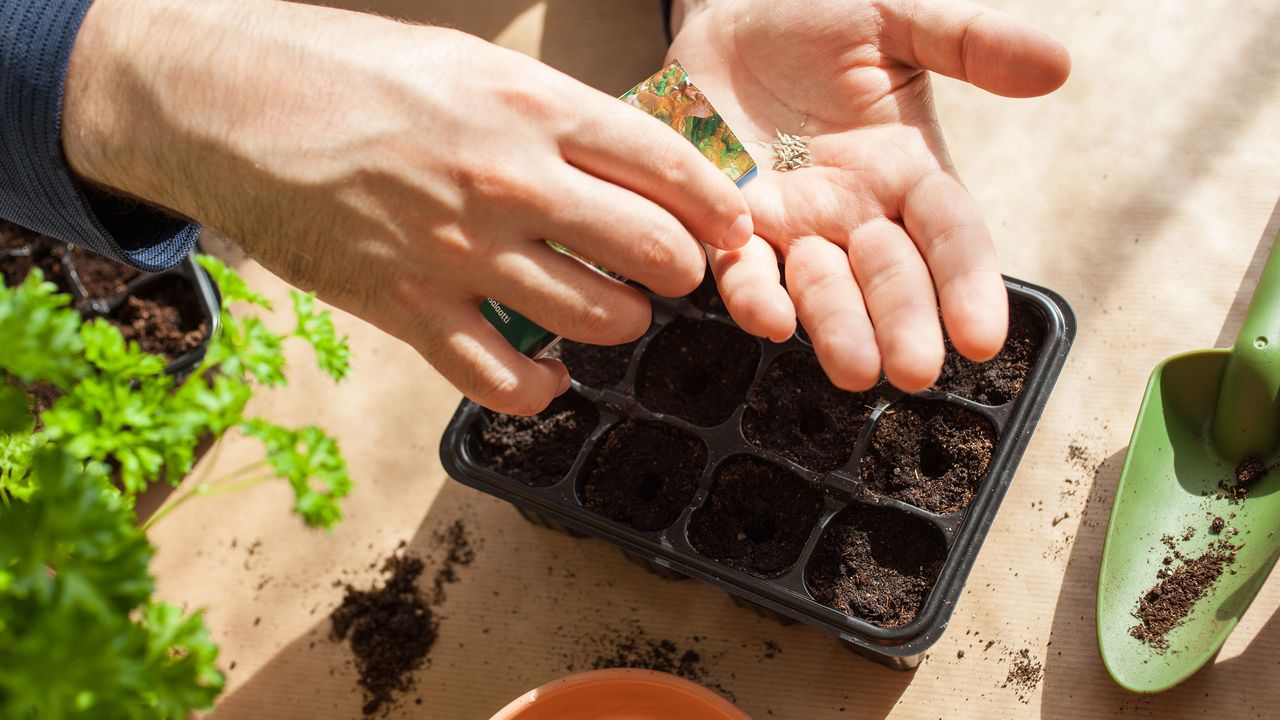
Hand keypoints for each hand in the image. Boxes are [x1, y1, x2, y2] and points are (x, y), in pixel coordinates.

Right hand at [62, 0, 753, 413]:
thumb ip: (553, 115)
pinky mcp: (410, 311)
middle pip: (654, 252)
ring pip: (599, 319)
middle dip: (682, 272)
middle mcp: (510, 180)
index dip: (719, 210)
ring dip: (621, 324)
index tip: (732, 233)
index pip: (670, 167)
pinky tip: (549, 372)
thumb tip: (631, 163)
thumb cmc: (348, 72)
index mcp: (531, 106)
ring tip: (610, 311)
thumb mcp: (469, 63)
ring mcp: (460, 252)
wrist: (227, 104)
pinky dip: (544, 387)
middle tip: (671, 273)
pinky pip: (509, 380)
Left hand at [669, 0, 1068, 390]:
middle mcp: (856, 212)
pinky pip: (743, 270)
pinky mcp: (731, 226)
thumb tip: (1056, 66)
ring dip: (837, 328)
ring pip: (820, 288)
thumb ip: (968, 41)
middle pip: (890, 277)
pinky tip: (769, 319)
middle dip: (903, 323)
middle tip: (913, 371)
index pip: (950, 235)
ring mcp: (794, 224)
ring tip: (855, 369)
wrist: (730, 13)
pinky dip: (755, 296)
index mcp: (908, 171)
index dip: (967, 284)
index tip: (982, 337)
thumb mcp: (898, 18)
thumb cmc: (818, 15)